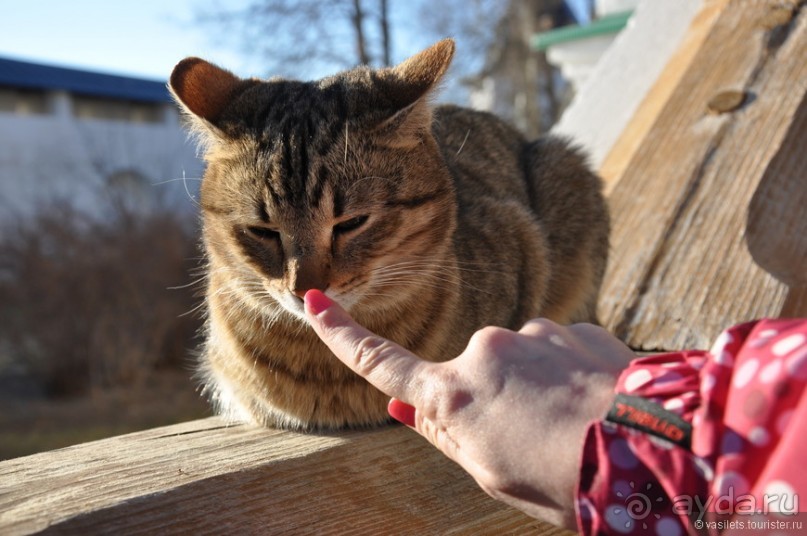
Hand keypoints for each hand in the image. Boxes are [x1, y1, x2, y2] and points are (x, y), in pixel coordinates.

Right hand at [304, 290, 634, 527]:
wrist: (655, 451)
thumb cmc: (563, 479)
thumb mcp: (490, 474)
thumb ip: (444, 434)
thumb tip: (401, 407)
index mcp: (454, 394)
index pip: (381, 362)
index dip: (343, 334)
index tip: (315, 301)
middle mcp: (485, 349)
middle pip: (469, 374)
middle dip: (489, 400)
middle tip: (534, 443)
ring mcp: (532, 332)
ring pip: (518, 362)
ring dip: (535, 389)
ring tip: (574, 428)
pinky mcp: (573, 326)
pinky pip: (556, 352)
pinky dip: (567, 376)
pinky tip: (594, 404)